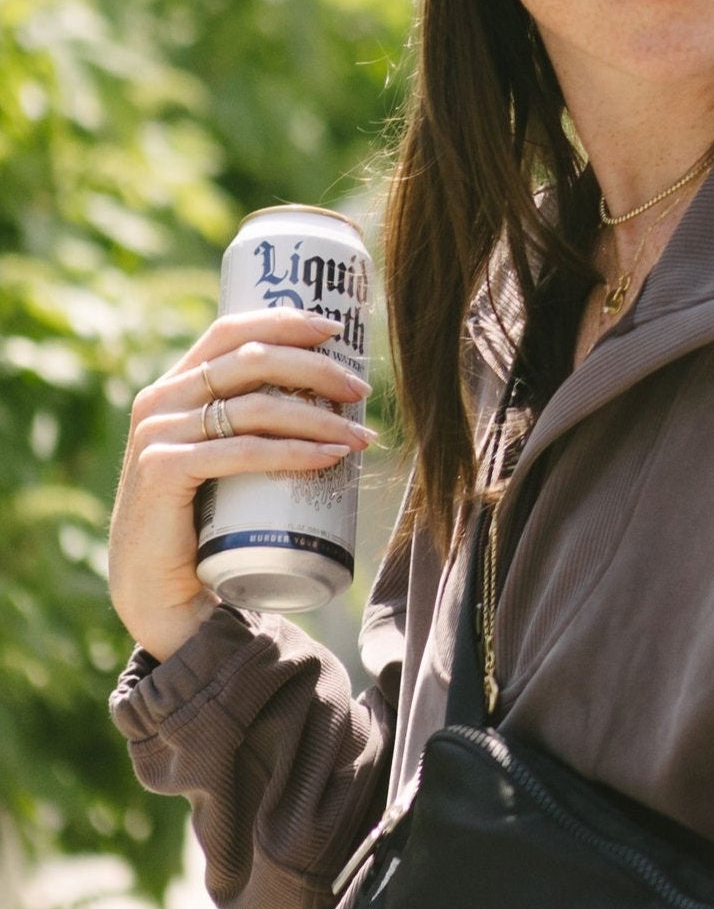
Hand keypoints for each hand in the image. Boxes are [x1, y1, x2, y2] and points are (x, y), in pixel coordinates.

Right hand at [108, 309, 373, 662]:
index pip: (231, 330)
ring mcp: (158, 434)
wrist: (160, 587)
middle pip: (251, 360)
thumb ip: (253, 421)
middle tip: (361, 389)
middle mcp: (160, 400)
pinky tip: (329, 458)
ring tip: (360, 437)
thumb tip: (335, 395)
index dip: (285, 320)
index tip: (336, 329)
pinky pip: (241, 451)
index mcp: (175, 384)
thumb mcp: (226, 455)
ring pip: (255, 407)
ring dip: (318, 418)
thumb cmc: (206, 518)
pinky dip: (292, 452)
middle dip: (316, 370)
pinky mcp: (163, 471)